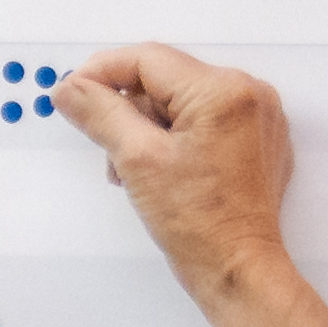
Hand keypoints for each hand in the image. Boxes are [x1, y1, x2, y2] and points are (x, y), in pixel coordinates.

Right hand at [62, 44, 299, 306]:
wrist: (238, 267)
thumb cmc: (198, 222)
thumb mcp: (135, 160)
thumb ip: (99, 113)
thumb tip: (70, 87)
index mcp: (223, 92)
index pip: (147, 59)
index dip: (101, 73)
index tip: (71, 96)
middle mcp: (249, 94)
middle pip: (164, 80)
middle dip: (128, 112)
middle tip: (114, 156)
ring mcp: (258, 116)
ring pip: (180, 101)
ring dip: (148, 128)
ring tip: (138, 171)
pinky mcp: (256, 138)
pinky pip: (203, 120)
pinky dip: (175, 138)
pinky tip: (165, 172)